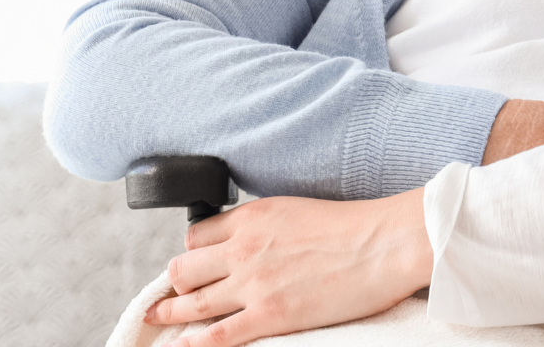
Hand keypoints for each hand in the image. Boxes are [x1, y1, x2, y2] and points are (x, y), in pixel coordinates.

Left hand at [144, 189, 431, 346]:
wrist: (384, 244)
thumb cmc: (355, 226)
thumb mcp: (297, 209)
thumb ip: (265, 226)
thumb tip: (252, 243)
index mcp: (252, 217)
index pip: (196, 236)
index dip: (192, 253)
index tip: (195, 265)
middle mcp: (243, 248)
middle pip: (183, 268)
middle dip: (176, 283)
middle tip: (178, 294)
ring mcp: (253, 284)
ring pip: (190, 302)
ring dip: (171, 313)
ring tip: (159, 319)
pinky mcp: (269, 315)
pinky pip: (217, 336)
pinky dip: (194, 343)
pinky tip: (182, 346)